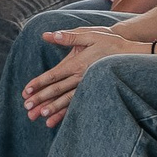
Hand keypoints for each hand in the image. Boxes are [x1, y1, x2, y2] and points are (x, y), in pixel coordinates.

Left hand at [21, 27, 148, 125]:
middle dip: (41, 99)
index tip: (26, 90)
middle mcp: (81, 77)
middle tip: (27, 108)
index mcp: (78, 64)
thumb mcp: (89, 34)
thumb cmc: (108, 41)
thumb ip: (68, 36)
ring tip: (38, 117)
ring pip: (66, 101)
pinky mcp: (92, 91)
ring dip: (52, 109)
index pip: (54, 75)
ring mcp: (87, 86)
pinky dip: (65, 114)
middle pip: (58, 90)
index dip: (40, 82)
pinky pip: (77, 104)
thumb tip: (48, 35)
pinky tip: (54, 122)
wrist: (130, 53)